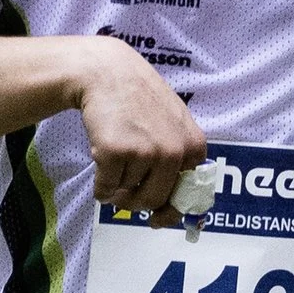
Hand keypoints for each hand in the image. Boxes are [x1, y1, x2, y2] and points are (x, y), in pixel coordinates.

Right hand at [69, 37, 206, 217]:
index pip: (187, 196)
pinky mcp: (116, 152)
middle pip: (153, 200)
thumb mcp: (174, 124)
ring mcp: (145, 152)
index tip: (157, 219)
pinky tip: (100, 162)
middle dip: (135, 202)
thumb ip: (178, 159)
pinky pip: (105, 188)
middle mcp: (174, 152)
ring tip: (114, 158)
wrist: (107, 73)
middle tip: (124, 192)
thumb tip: (170, 206)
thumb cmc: (139, 100)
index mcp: (194, 147)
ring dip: (116, 185)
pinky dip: (99, 185)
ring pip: (126, 193)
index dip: (169, 212)